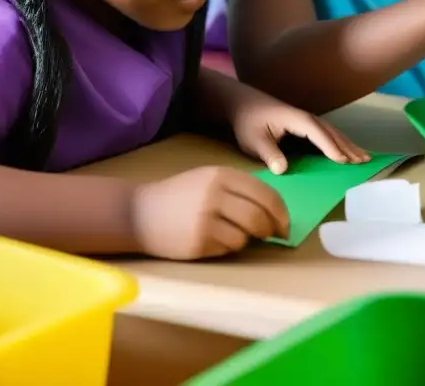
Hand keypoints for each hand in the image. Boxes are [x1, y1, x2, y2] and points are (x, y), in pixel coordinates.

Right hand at [130, 166, 289, 259]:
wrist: (138, 212)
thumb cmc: (180, 195)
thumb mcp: (209, 179)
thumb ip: (239, 189)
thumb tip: (274, 212)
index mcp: (222, 176)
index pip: (266, 194)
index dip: (281, 212)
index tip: (285, 224)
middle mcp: (215, 195)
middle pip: (259, 217)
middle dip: (272, 229)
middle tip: (273, 235)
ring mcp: (205, 219)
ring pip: (245, 236)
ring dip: (248, 239)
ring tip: (235, 234)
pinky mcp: (197, 242)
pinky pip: (227, 248)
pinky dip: (229, 247)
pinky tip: (215, 240)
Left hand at [229, 82, 368, 170]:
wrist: (243, 104)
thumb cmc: (248, 122)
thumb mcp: (253, 140)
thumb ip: (269, 154)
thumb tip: (283, 170)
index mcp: (297, 120)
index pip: (318, 133)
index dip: (330, 147)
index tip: (343, 161)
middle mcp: (306, 118)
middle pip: (332, 132)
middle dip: (348, 147)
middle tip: (364, 161)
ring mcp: (307, 121)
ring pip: (333, 133)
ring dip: (349, 145)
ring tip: (364, 157)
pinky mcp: (305, 125)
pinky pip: (328, 134)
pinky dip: (340, 143)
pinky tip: (347, 151)